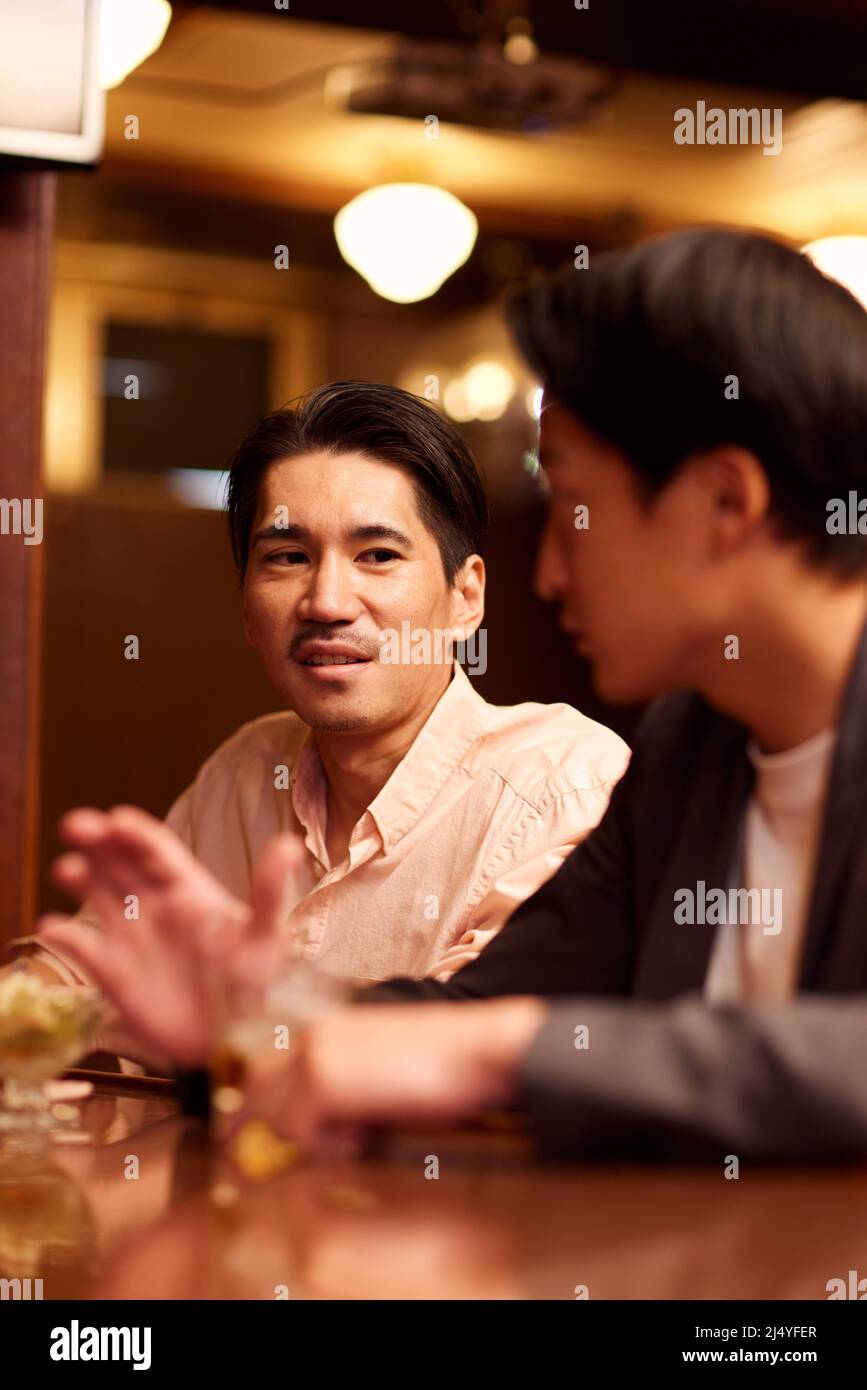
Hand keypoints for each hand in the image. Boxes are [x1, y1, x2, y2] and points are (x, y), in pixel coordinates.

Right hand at [37, 806, 301, 1065]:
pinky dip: (63, 936)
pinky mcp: (114, 973)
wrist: (235, 1042)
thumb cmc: (257, 985)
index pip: (156, 849)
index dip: (135, 832)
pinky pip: (82, 947)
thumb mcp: (265, 937)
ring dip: (79, 876)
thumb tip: (289, 843)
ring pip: (96, 894)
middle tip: (77, 825)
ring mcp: (132, 937)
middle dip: (98, 839)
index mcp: (189, 891)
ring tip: (66, 869)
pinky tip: (52, 929)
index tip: (115, 821)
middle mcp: (155, 905)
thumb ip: (268, 890)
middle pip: (120, 861)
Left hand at [239, 997, 547, 1146]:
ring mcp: (314, 1052)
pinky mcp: (321, 1076)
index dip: (264, 1113)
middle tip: (295, 1158)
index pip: (268, 1074)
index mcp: (329, 1032)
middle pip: (257, 1091)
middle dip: (269, 1128)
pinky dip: (322, 1144)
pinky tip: (361, 1138)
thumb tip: (320, 1134)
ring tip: (354, 1142)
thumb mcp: (385, 1083)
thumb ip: (345, 1097)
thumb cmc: (445, 1073)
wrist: (480, 1051)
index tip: (263, 1144)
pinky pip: (296, 1128)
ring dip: (305, 1139)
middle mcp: (314, 1035)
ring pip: (273, 1113)